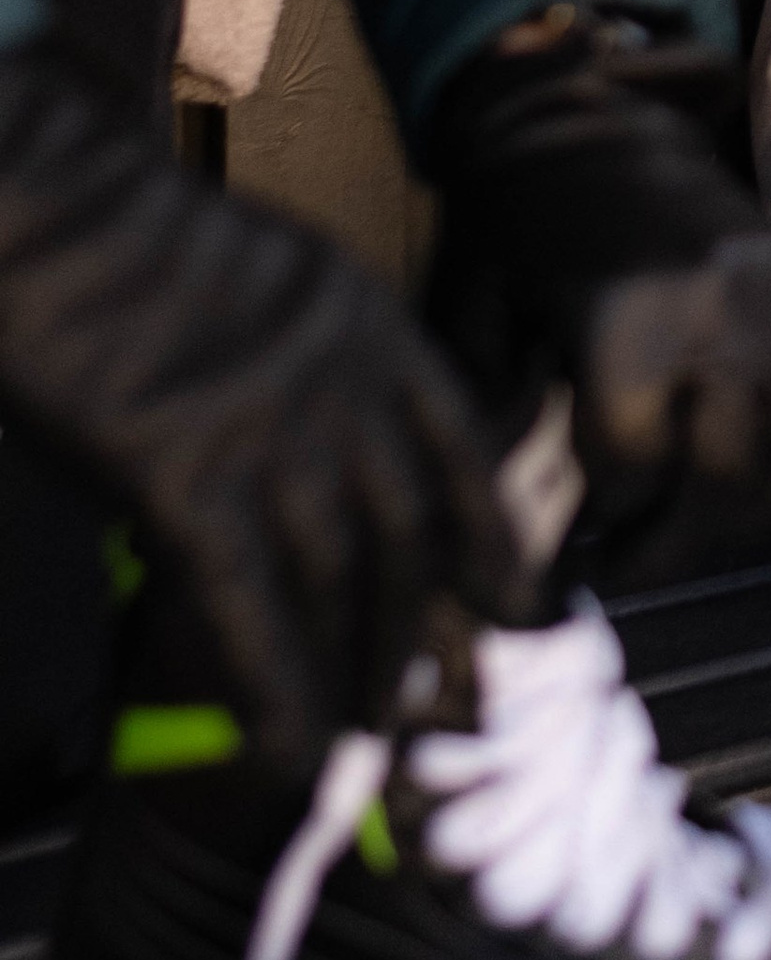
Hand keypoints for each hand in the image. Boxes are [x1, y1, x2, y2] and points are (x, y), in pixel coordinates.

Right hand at [0, 37, 524, 760]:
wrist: (59, 208)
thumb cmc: (135, 237)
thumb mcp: (272, 276)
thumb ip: (313, 359)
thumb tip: (311, 449)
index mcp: (372, 331)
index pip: (463, 453)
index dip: (494, 542)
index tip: (522, 607)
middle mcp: (345, 392)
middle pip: (410, 534)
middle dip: (423, 629)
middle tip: (438, 706)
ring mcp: (274, 440)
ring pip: (341, 581)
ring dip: (359, 670)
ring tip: (369, 736)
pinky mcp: (190, 483)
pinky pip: (249, 608)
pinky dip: (279, 688)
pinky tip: (295, 751)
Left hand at [427, 7, 770, 568]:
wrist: (591, 113)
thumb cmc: (518, 219)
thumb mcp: (477, 310)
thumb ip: (495, 412)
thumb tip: (519, 516)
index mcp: (625, 312)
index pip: (633, 469)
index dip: (600, 525)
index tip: (575, 550)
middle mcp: (715, 304)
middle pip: (721, 477)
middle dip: (677, 544)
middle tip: (635, 564)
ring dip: (743, 510)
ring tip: (692, 528)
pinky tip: (746, 474)